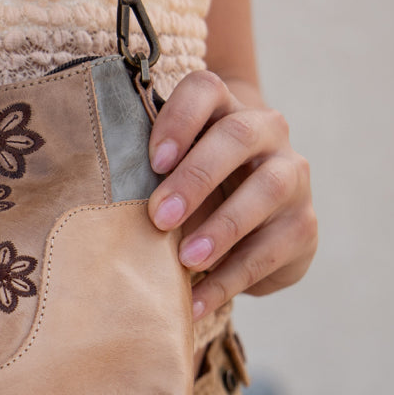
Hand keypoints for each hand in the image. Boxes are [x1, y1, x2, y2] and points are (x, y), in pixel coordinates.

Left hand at [146, 69, 317, 320]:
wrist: (252, 229)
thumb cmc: (190, 195)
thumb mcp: (167, 180)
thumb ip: (141, 178)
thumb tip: (91, 206)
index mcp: (223, 111)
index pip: (206, 90)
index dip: (179, 119)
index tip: (152, 161)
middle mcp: (265, 133)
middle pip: (237, 136)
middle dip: (196, 177)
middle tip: (159, 217)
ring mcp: (291, 176)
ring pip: (268, 189)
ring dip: (223, 227)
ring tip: (187, 261)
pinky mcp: (302, 225)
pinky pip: (271, 251)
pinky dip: (229, 280)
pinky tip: (195, 304)